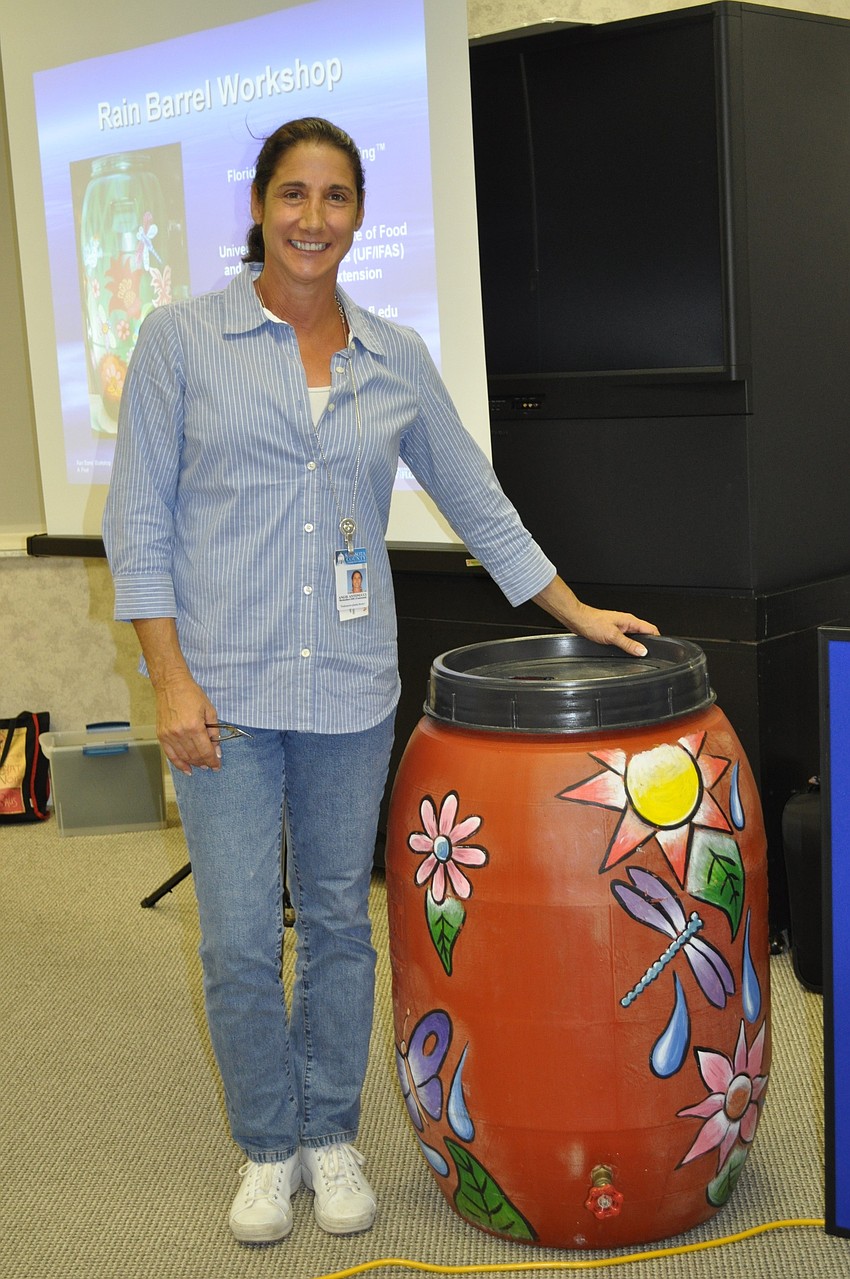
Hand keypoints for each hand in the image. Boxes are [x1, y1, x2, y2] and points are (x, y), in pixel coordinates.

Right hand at [132, 617, 222, 773]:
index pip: (205, 751)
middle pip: (195, 756)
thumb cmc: (191, 694)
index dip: (213, 760)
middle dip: (205, 762)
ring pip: (183, 757)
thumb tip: (217, 749)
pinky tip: (187, 769)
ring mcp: (169, 736)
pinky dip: (179, 764)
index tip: (217, 765)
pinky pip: (170, 755)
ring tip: (201, 766)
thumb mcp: (209, 710)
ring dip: (194, 763)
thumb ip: (214, 732)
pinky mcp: (161, 735)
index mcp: (194, 727)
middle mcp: (180, 734)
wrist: (171, 685)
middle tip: (211, 765)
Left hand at [532, 575, 658, 656]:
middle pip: (644, 634)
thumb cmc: (592, 623)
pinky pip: (625, 639)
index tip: (660, 649)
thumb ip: (628, 644)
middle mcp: (627, 623)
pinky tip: (624, 652)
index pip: (651, 629)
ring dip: (637, 646)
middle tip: (648, 656)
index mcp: (630, 621)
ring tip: (637, 655)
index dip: (658, 639)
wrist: (577, 619)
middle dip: (648, 644)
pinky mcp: (613, 631)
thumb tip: (642, 651)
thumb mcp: (612, 636)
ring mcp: (620, 627)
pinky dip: (627, 646)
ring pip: (634, 637)